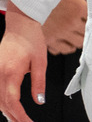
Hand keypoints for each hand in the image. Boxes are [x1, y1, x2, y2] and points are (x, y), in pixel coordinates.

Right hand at [0, 3, 47, 121]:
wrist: (19, 26)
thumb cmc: (32, 40)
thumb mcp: (41, 61)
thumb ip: (39, 83)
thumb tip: (39, 101)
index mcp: (11, 73)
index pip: (12, 102)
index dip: (19, 116)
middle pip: (2, 104)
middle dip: (13, 117)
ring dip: (6, 111)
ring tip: (18, 119)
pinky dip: (1, 102)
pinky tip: (9, 108)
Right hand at [41, 0, 90, 54]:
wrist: (24, 0)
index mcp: (79, 9)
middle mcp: (71, 24)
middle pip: (88, 33)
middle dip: (89, 30)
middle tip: (87, 25)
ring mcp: (60, 34)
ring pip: (77, 44)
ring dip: (79, 39)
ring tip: (78, 33)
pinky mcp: (49, 41)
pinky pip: (62, 49)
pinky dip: (66, 46)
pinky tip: (66, 39)